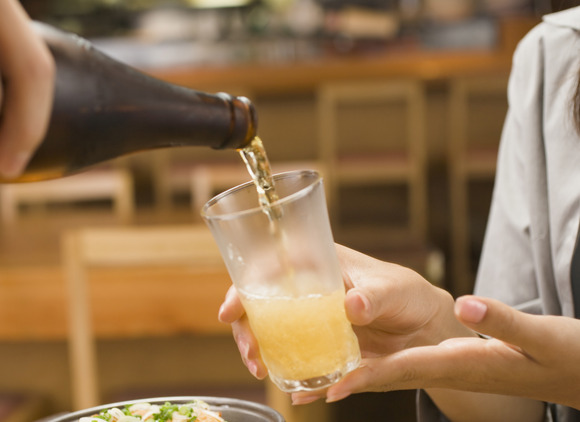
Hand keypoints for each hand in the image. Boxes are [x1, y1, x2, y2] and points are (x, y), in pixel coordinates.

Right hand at [218, 244, 470, 403]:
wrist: (426, 328)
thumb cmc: (407, 294)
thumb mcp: (393, 289)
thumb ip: (374, 296)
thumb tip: (351, 304)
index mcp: (315, 265)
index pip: (266, 271)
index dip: (242, 289)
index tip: (230, 312)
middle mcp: (304, 292)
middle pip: (258, 306)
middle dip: (245, 331)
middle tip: (251, 355)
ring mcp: (309, 322)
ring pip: (270, 335)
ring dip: (259, 354)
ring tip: (263, 372)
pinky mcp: (320, 348)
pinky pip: (296, 360)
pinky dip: (289, 375)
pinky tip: (294, 392)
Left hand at [324, 295, 579, 409]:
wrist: (572, 372)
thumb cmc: (561, 357)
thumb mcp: (538, 336)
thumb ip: (501, 321)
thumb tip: (466, 305)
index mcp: (458, 365)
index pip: (404, 371)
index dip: (366, 378)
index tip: (331, 386)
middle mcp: (441, 370)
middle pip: (380, 378)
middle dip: (340, 382)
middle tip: (297, 389)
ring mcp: (438, 368)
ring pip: (381, 374)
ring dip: (343, 375)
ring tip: (302, 379)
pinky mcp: (440, 362)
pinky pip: (394, 366)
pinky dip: (363, 365)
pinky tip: (340, 359)